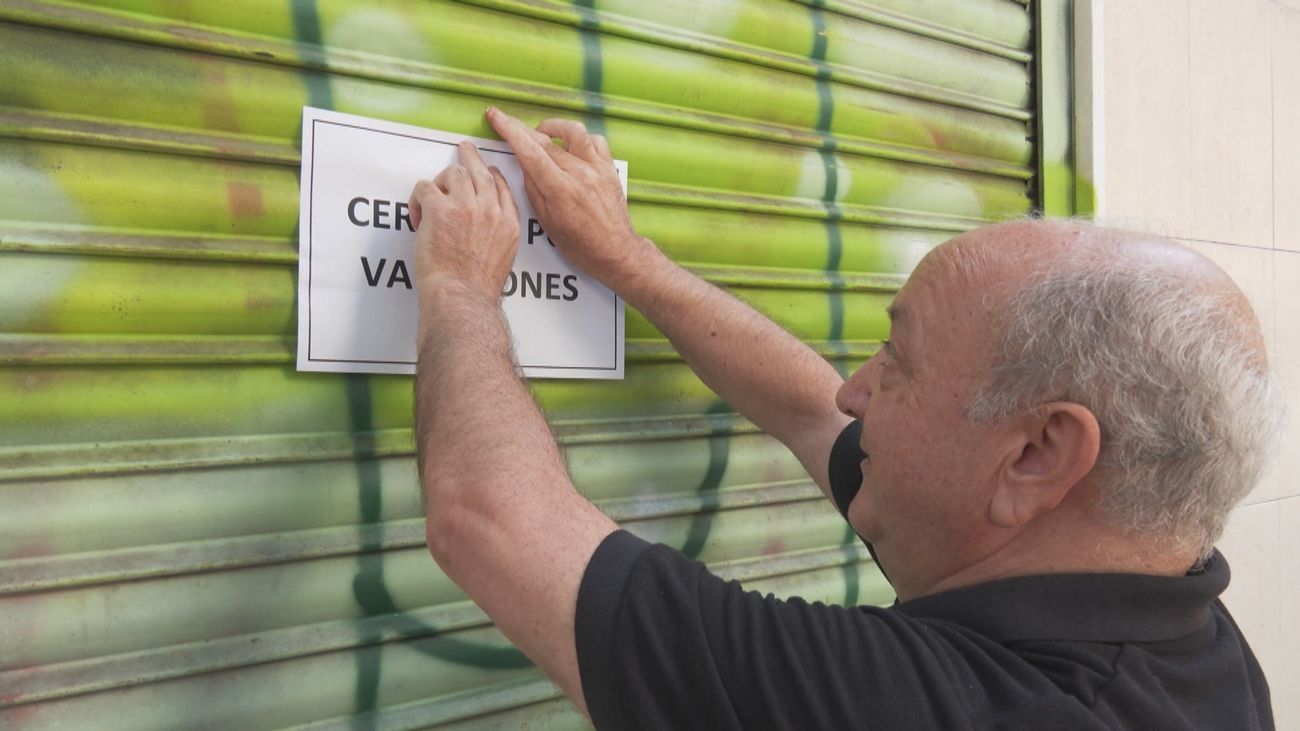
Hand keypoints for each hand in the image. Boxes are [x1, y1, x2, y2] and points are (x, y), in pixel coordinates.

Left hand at [409, 141, 520, 299]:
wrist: (462, 296)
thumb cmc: (477, 288)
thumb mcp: (503, 260)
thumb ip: (498, 237)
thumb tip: (482, 231)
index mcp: (508, 224)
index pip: (502, 188)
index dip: (491, 176)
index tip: (486, 171)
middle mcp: (490, 210)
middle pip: (480, 172)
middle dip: (470, 158)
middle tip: (464, 149)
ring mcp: (465, 206)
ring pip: (453, 173)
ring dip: (439, 181)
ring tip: (430, 193)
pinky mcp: (439, 209)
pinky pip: (425, 187)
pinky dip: (417, 198)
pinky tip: (416, 215)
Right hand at [486, 107, 653, 287]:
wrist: (615, 251)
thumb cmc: (580, 244)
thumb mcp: (546, 221)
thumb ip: (533, 188)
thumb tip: (524, 163)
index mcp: (559, 188)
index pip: (529, 150)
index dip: (509, 129)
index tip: (496, 117)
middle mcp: (579, 173)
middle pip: (545, 139)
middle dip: (522, 128)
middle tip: (508, 122)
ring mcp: (597, 168)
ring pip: (573, 131)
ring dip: (553, 128)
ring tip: (543, 134)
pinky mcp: (609, 169)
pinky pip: (595, 141)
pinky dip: (580, 139)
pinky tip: (572, 147)